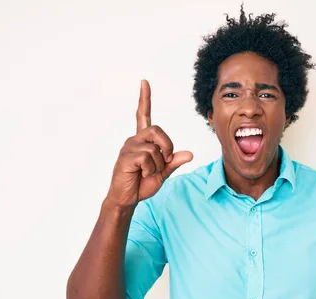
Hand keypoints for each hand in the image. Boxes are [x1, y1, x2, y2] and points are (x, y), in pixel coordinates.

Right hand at [105, 80, 192, 208]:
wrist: (128, 199)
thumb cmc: (142, 184)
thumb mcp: (163, 173)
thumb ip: (174, 162)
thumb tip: (189, 154)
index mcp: (143, 140)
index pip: (143, 115)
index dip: (145, 99)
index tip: (145, 82)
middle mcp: (134, 140)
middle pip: (158, 131)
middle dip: (167, 147)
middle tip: (165, 161)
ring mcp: (128, 148)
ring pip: (154, 148)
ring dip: (158, 165)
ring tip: (148, 173)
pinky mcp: (125, 158)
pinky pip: (147, 158)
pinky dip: (151, 170)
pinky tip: (142, 174)